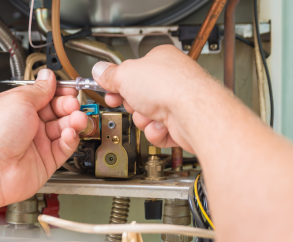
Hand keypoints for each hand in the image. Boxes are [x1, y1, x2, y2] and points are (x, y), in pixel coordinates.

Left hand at [0, 69, 87, 208]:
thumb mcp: (19, 100)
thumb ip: (39, 90)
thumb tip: (48, 77)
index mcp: (17, 107)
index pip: (44, 95)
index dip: (58, 92)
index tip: (70, 89)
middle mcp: (27, 125)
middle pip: (57, 111)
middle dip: (68, 106)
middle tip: (73, 104)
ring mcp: (36, 143)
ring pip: (63, 129)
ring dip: (73, 121)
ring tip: (77, 119)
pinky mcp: (46, 161)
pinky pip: (64, 147)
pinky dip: (70, 139)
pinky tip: (69, 133)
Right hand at [92, 45, 226, 153]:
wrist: (193, 113)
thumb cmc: (170, 87)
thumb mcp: (125, 75)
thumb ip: (109, 75)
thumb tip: (99, 70)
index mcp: (160, 59)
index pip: (132, 70)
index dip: (117, 81)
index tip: (107, 87)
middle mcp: (171, 79)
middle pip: (138, 95)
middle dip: (132, 103)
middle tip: (131, 102)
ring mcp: (177, 102)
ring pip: (146, 116)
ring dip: (143, 119)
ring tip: (151, 114)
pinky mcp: (181, 124)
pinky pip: (157, 131)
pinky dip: (156, 132)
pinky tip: (162, 125)